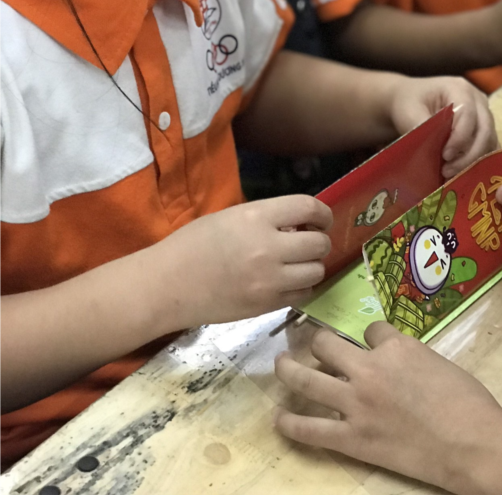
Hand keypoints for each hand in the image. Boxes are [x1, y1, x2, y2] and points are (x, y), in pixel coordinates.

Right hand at [149, 196, 332, 329]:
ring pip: (317, 271)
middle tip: (307, 243)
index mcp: (256, 218)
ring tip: (296, 264)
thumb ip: (267, 218)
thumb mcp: (231, 217)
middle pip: (319, 243)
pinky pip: (303, 294)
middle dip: (319, 241)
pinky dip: (302, 287)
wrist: (165, 286)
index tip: (321, 219)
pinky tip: (287, 282)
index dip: (323, 213)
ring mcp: (269, 280)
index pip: (308, 208)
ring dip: (311, 265)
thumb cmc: (192, 245)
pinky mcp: (266, 305)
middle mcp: (268, 248)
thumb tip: (298, 225)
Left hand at [274, 323, 501, 492]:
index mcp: (396, 347)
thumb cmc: (468, 402)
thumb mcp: (438, 362)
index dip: (370, 336)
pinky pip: (310, 429)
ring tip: (281, 364)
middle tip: (313, 344)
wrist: (471, 443)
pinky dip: (290, 423)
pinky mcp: (352, 438)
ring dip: (288, 369)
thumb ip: (410, 357)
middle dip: (319, 341)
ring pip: (307, 379)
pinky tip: (280, 418)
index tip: (370, 342)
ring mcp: (356, 404)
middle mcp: (369, 369)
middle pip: (327, 345)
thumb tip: (395, 361)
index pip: (371, 329)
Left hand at [389, 76, 498, 177]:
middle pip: (485, 128)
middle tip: (448, 170)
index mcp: (459, 88)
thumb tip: (437, 151)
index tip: (445, 156)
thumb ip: (424, 129)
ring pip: (490, 139)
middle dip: (469, 154)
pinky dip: (479, 161)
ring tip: (452, 174)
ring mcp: (483, 113)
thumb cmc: (408, 103)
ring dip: (475, 160)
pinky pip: (490, 146)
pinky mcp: (484, 128)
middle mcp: (477, 99)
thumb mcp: (409, 113)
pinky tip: (463, 174)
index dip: (460, 137)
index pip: (468, 114)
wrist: (408, 100)